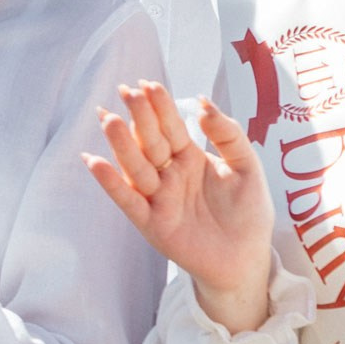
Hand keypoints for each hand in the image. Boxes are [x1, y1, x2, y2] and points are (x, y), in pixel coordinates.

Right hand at [86, 83, 272, 332]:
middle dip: (139, 118)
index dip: (160, 107)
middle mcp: (169, 175)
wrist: (247, 259)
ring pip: (136, 167)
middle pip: (150, 142)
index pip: (171, 127)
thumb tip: (202, 104)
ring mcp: (157, 198)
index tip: (148, 84)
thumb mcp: (247, 168)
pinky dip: (110, 183)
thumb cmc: (249, 214)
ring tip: (109, 119)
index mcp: (190, 158)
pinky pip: (127, 200)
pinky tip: (95, 162)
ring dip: (121, 145)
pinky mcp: (150, 223)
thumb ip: (228, 136)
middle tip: (126, 92)